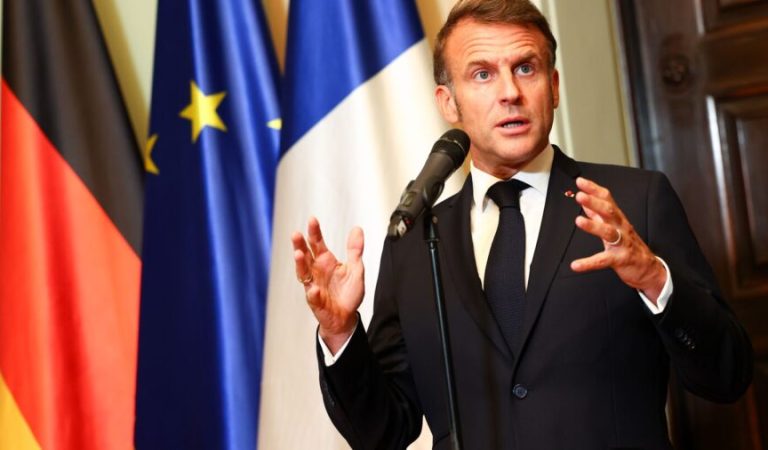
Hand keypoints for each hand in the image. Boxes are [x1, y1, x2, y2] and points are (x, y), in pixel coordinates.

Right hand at [292, 217, 364, 352]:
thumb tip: (357, 229)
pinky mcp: (315, 301)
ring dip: (300, 264)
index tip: (312, 220)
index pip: (317, 243)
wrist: (346, 316)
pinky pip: (312, 296)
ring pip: (303, 273)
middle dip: (299, 244)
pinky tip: (314, 289)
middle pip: (305, 255)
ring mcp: (313, 285)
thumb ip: (355, 250)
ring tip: (299, 254)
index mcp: (326, 261)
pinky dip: (312, 293)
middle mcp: (316, 271)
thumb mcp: (356, 269)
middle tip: (296, 234)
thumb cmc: (348, 293)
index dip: (314, 232)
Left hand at [570, 177, 666, 302]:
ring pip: (608, 232)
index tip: (580, 181)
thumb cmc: (630, 246)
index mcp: (618, 219)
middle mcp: (621, 228)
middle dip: (595, 202)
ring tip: (578, 220)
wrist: (649, 269)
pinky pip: (603, 260)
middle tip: (580, 196)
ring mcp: (622, 243)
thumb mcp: (614, 227)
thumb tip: (586, 204)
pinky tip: (576, 265)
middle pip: (609, 211)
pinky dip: (589, 263)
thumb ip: (599, 215)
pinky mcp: (620, 259)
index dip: (594, 189)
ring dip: (593, 226)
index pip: (607, 199)